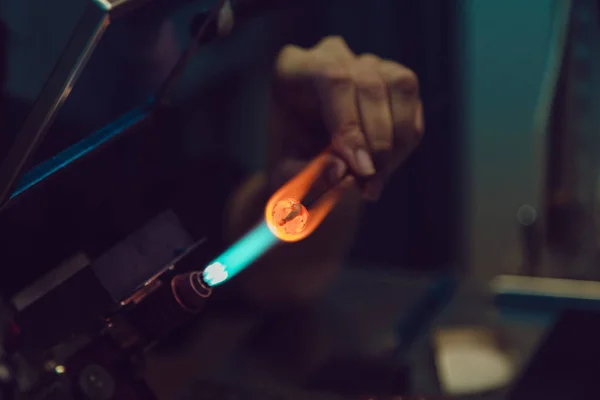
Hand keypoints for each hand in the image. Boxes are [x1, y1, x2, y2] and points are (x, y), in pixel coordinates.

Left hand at [269, 36, 423, 199]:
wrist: (309, 164)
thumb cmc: (294, 165)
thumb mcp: (290, 177)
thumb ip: (311, 175)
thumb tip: (342, 172)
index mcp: (295, 69)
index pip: (334, 81)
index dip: (352, 125)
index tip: (359, 169)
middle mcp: (332, 55)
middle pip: (370, 85)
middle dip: (376, 140)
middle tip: (370, 182)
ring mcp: (367, 63)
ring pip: (400, 87)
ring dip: (396, 140)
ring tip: (376, 178)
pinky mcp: (394, 79)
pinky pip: (413, 107)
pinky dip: (404, 142)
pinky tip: (383, 167)